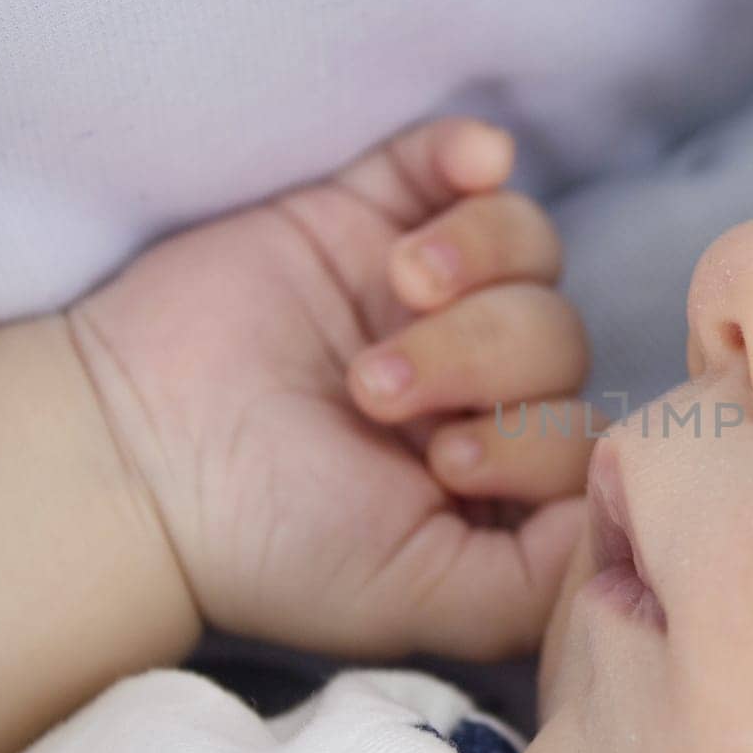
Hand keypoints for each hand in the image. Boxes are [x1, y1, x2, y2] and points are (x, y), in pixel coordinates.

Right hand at [70, 118, 595, 659]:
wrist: (132, 461)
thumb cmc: (276, 541)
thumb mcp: (425, 598)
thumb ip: (539, 578)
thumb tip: (619, 516)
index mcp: (495, 466)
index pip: (584, 428)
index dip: (537, 436)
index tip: (447, 463)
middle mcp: (475, 378)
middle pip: (557, 335)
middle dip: (479, 358)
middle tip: (375, 391)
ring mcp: (425, 292)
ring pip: (527, 244)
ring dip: (476, 262)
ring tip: (396, 286)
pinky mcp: (369, 215)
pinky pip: (449, 160)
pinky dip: (468, 154)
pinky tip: (474, 164)